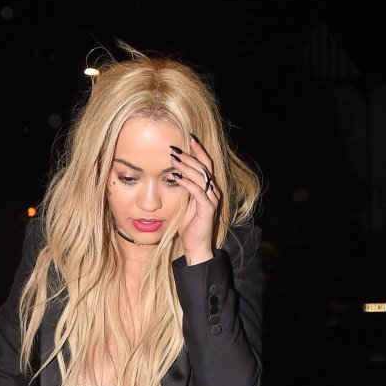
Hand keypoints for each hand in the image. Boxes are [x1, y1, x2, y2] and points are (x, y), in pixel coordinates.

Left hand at [170, 135, 219, 264]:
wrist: (196, 246)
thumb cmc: (189, 226)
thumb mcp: (185, 203)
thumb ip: (184, 189)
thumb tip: (173, 174)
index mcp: (208, 188)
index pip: (206, 164)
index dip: (199, 151)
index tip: (188, 138)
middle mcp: (213, 191)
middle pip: (203, 167)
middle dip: (189, 156)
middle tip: (174, 149)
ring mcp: (212, 200)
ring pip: (200, 177)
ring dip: (186, 167)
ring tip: (173, 160)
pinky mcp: (207, 209)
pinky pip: (197, 191)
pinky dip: (186, 183)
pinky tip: (176, 178)